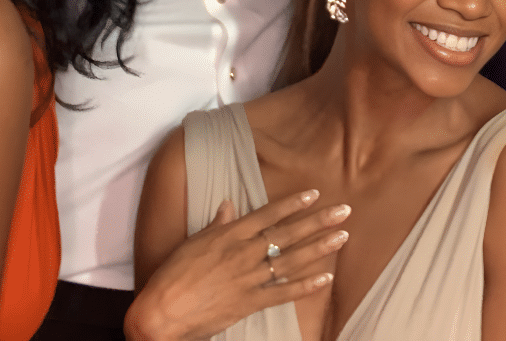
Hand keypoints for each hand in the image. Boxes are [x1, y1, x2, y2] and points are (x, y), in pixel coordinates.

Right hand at [125, 190, 349, 340]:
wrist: (162, 312)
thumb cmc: (173, 274)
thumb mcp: (194, 241)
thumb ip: (217, 223)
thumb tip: (229, 203)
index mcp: (231, 234)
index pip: (269, 214)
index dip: (293, 204)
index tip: (314, 194)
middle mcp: (244, 253)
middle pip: (288, 234)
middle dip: (318, 221)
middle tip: (343, 211)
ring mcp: (249, 278)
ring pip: (292, 260)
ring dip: (319, 248)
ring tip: (342, 236)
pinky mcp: (249, 302)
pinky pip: (283, 293)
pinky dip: (305, 286)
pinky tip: (324, 279)